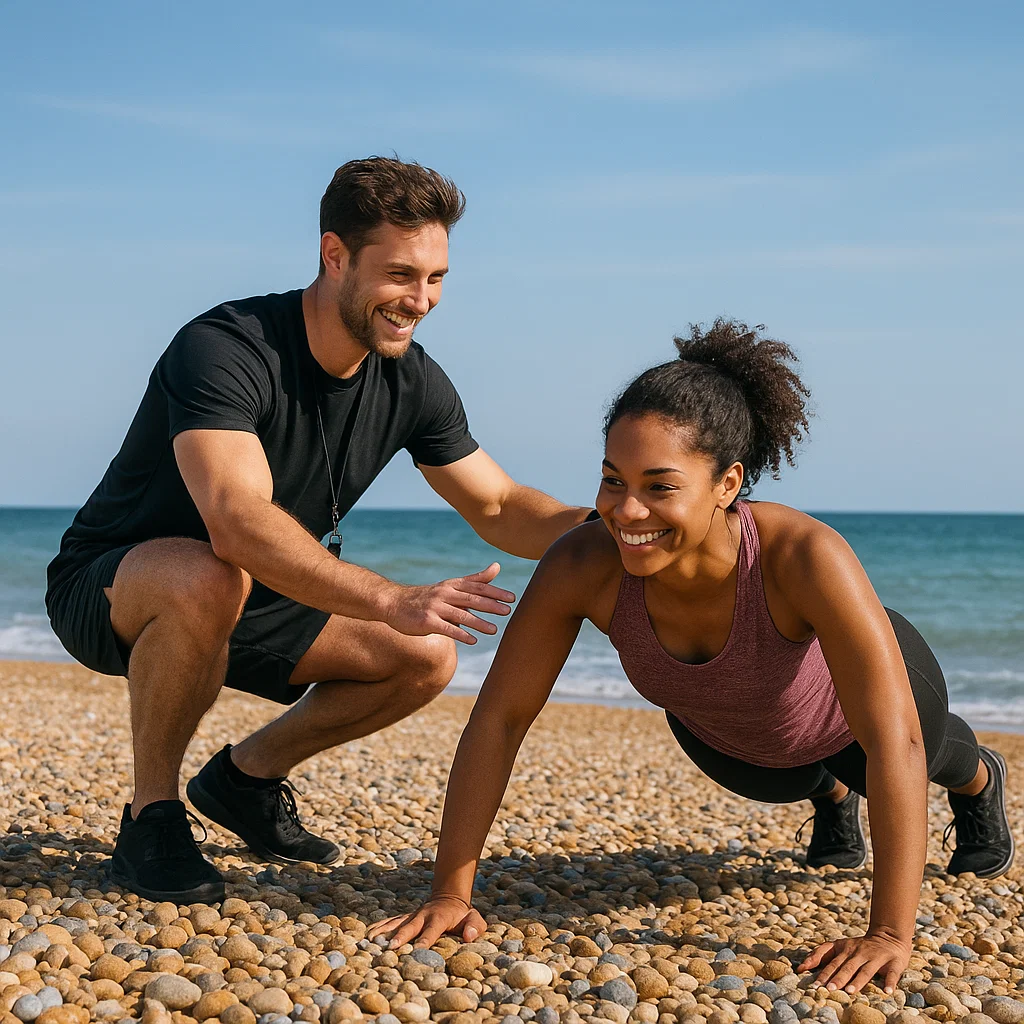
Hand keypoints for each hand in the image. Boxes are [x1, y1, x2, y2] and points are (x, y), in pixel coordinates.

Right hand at [368, 896, 486, 948]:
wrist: (448, 897)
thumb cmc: (462, 914)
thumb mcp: (474, 918)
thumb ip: (474, 926)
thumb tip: (469, 936)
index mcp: (439, 918)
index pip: (432, 930)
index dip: (425, 939)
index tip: (417, 949)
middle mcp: (423, 915)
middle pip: (410, 926)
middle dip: (400, 936)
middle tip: (390, 947)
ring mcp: (412, 915)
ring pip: (396, 922)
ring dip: (384, 931)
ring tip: (370, 940)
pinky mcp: (405, 917)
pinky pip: (390, 921)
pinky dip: (379, 926)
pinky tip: (368, 934)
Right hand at [384, 563, 514, 643]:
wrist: (394, 604)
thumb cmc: (427, 597)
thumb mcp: (451, 586)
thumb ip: (476, 579)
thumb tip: (498, 566)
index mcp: (452, 585)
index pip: (477, 586)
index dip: (495, 591)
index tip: (512, 598)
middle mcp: (444, 593)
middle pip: (471, 598)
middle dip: (491, 605)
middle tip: (508, 611)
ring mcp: (435, 607)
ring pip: (460, 614)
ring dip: (478, 623)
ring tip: (494, 630)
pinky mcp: (427, 621)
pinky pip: (446, 628)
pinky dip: (460, 634)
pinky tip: (473, 640)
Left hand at [799, 929, 910, 993]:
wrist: (889, 936)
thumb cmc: (859, 946)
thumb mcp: (839, 946)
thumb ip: (820, 955)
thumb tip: (800, 968)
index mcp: (845, 949)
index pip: (832, 961)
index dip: (823, 972)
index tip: (814, 984)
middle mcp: (859, 952)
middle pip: (847, 967)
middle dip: (837, 978)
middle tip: (829, 989)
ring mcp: (876, 957)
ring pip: (866, 970)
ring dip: (858, 981)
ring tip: (850, 991)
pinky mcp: (893, 963)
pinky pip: (892, 973)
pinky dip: (890, 982)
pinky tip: (887, 992)